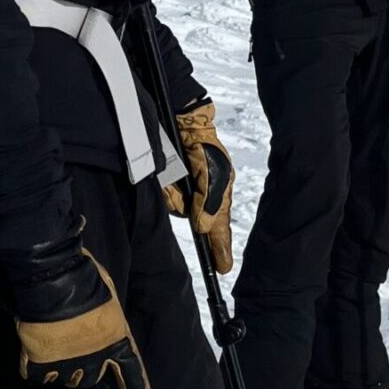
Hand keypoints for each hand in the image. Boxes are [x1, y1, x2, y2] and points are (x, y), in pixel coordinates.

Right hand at [0, 230, 152, 388]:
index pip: (132, 372)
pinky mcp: (40, 362)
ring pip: (65, 381)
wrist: (53, 279)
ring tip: (53, 350)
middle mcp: (95, 357)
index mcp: (116, 339)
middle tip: (75, 351)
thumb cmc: (85, 278)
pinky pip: (38, 377)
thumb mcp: (109, 298)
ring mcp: (67, 362)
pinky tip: (33, 357)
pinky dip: (35, 370)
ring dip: (61, 370)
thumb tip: (99, 323)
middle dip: (85, 369)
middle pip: (90, 379)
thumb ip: (106, 319)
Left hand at [164, 98, 234, 272]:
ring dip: (174, 197)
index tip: (223, 269)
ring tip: (175, 177)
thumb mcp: (213, 173)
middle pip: (194, 219)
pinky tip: (167, 177)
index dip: (221, 249)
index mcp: (216, 197)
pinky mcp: (167, 186)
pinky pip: (165, 197)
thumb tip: (204, 229)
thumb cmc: (205, 144)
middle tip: (184, 194)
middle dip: (188, 210)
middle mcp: (200, 198)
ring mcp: (184, 193)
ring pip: (176, 208)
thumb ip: (210, 203)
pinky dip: (166, 191)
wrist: (185, 119)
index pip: (219, 228)